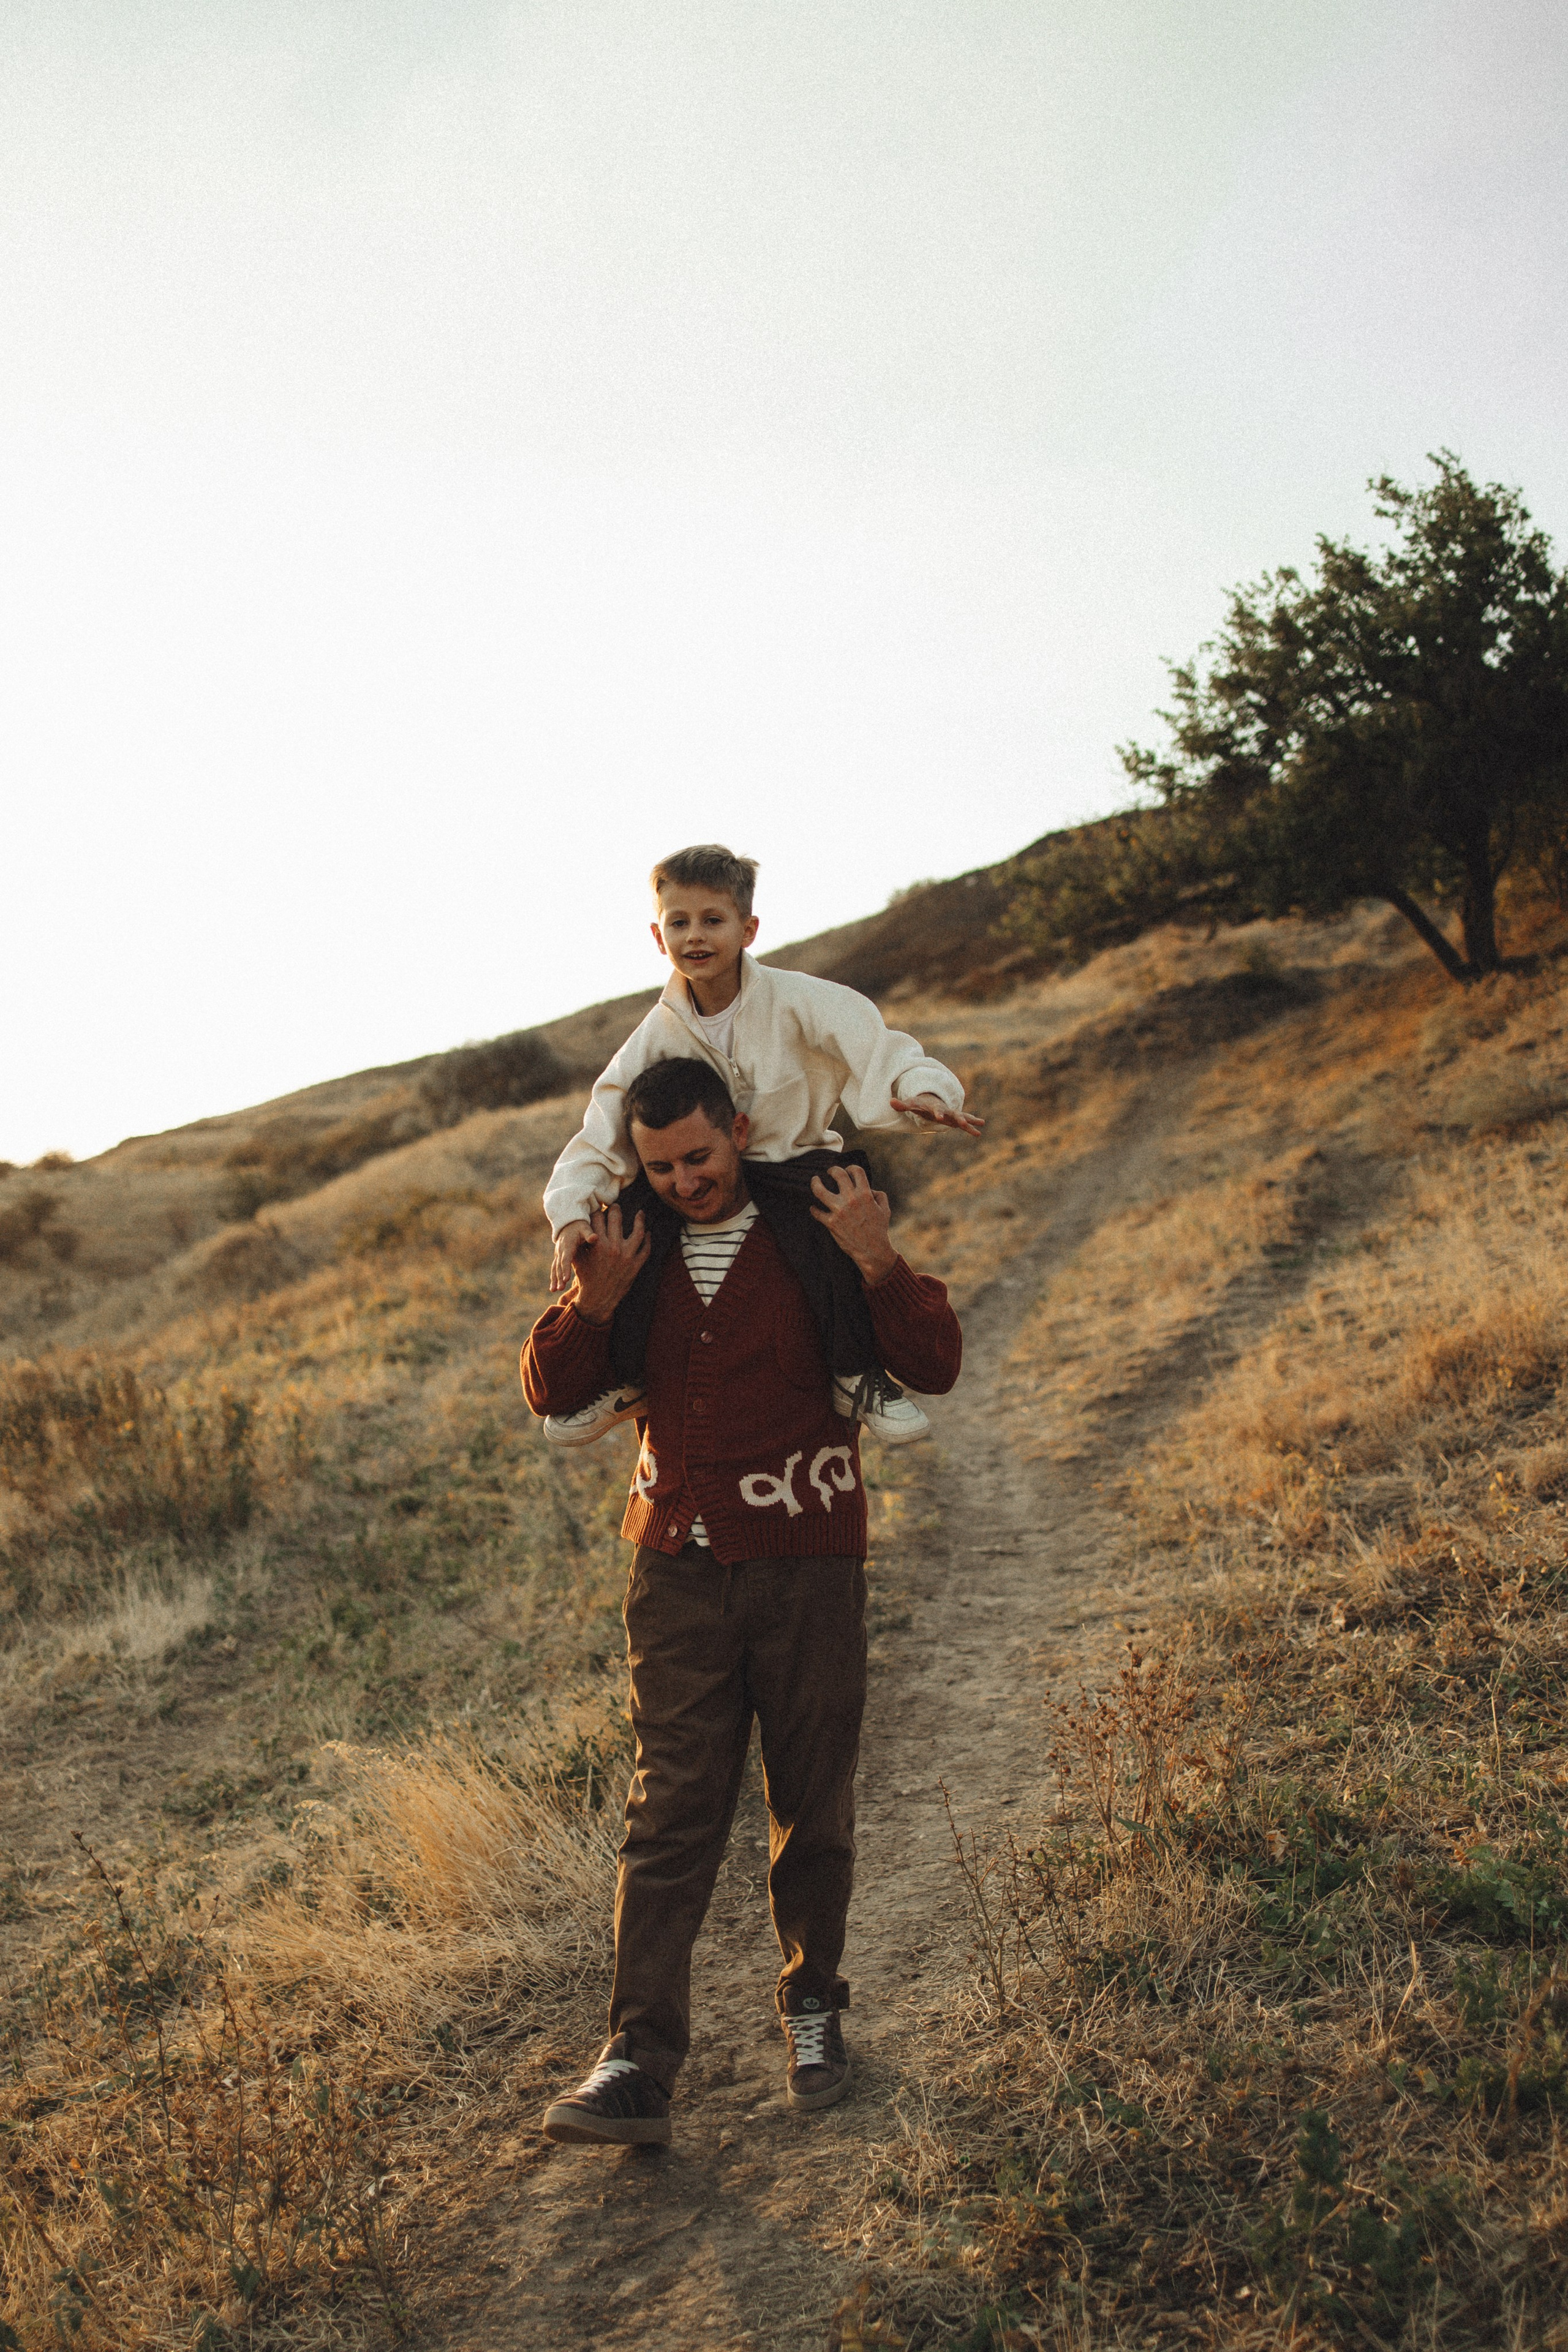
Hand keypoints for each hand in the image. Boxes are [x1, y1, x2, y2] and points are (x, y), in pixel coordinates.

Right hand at [550, 1219, 593, 1292]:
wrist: (569, 1223)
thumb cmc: (580, 1227)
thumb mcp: (585, 1228)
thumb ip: (589, 1234)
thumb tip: (594, 1237)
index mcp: (568, 1244)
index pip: (566, 1258)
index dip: (565, 1268)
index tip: (566, 1278)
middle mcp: (561, 1250)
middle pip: (559, 1265)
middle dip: (559, 1277)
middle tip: (560, 1288)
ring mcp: (558, 1254)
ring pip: (555, 1268)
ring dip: (554, 1279)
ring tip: (554, 1290)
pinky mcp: (558, 1257)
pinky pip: (555, 1269)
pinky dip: (553, 1278)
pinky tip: (553, 1288)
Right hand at [570, 1204, 649, 1327]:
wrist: (598, 1298)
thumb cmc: (586, 1277)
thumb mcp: (578, 1259)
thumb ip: (579, 1242)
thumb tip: (578, 1225)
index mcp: (598, 1244)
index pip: (598, 1219)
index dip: (598, 1211)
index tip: (600, 1207)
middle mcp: (613, 1247)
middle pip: (616, 1219)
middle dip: (616, 1209)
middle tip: (616, 1205)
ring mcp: (626, 1256)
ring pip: (638, 1231)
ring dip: (639, 1220)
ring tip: (640, 1213)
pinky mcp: (636, 1265)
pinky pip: (646, 1249)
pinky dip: (648, 1239)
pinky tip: (648, 1232)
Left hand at [809, 1163, 898, 1283]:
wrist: (872, 1250)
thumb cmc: (879, 1230)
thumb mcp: (885, 1210)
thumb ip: (879, 1195)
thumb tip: (869, 1189)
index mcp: (865, 1194)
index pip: (855, 1171)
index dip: (850, 1168)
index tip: (847, 1170)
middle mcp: (851, 1199)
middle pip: (837, 1174)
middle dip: (832, 1170)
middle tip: (829, 1172)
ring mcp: (839, 1211)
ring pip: (819, 1190)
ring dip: (815, 1183)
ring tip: (814, 1181)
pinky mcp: (831, 1223)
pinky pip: (816, 1212)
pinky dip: (814, 1209)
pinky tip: (813, 1208)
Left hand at [893, 1091, 984, 1136]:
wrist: (931, 1100)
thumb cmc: (920, 1104)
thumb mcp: (911, 1104)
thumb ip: (902, 1105)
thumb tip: (890, 1101)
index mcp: (935, 1107)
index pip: (936, 1110)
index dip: (937, 1114)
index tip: (939, 1118)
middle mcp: (946, 1110)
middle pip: (953, 1114)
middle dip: (958, 1118)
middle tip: (964, 1123)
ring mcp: (952, 1114)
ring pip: (963, 1117)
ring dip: (970, 1121)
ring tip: (981, 1123)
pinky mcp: (956, 1119)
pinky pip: (965, 1124)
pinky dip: (972, 1128)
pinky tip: (979, 1133)